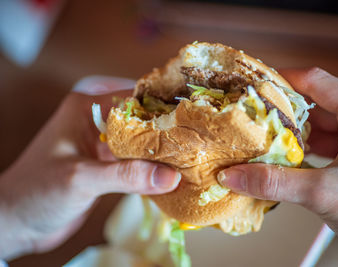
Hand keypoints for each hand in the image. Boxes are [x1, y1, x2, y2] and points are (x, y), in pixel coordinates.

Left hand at [0, 78, 180, 259]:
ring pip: (140, 140)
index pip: (133, 97)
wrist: (16, 222)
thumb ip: (125, 175)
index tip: (193, 115)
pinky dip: (152, 167)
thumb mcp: (81, 179)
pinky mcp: (106, 165)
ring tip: (193, 154)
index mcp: (86, 108)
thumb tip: (171, 176)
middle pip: (141, 118)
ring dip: (162, 150)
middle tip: (199, 137)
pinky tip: (173, 173)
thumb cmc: (37, 193)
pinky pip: (135, 160)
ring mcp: (102, 144)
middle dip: (168, 128)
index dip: (163, 105)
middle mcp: (96, 121)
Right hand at [218, 68, 337, 265]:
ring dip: (295, 133)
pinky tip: (289, 160)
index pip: (316, 81)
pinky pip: (329, 146)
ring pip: (323, 126)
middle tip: (255, 117)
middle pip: (317, 103)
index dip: (283, 79)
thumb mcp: (324, 193)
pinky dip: (307, 150)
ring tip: (266, 139)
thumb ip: (275, 182)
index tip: (257, 84)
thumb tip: (234, 175)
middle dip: (285, 111)